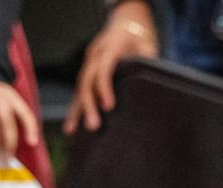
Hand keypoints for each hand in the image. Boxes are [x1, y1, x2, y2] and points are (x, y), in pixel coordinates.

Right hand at [64, 0, 158, 133]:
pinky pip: (80, 90)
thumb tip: (151, 87)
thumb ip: (148, 62)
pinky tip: (71, 126)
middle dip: (88, 104)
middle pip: (87, 80)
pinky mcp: (88, 72)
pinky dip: (75, 107)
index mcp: (110, 46)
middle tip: (94, 126)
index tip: (109, 107)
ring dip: (76, 109)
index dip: (104, 87)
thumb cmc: (140, 38)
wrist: (126, 23)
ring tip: (72, 130)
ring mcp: (89, 62)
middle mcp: (95, 54)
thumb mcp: (148, 46)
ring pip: (79, 86)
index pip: (103, 67)